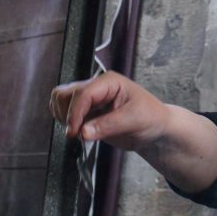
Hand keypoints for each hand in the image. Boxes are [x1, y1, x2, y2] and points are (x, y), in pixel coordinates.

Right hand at [49, 71, 169, 150]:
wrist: (154, 129)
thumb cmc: (150, 118)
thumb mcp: (133, 120)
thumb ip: (107, 125)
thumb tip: (83, 132)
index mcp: (109, 82)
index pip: (83, 93)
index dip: (75, 113)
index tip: (74, 131)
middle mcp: (96, 87)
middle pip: (66, 94)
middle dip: (67, 114)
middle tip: (76, 133)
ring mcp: (89, 99)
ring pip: (61, 100)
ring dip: (63, 117)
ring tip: (78, 132)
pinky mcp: (86, 111)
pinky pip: (64, 111)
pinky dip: (65, 121)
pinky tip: (77, 131)